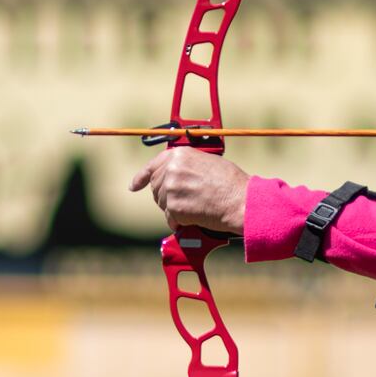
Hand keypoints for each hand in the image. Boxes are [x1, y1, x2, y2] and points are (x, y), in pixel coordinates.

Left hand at [131, 148, 249, 233]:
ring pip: (162, 204)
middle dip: (166, 197)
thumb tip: (174, 175)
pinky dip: (179, 222)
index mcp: (179, 155)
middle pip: (156, 187)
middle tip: (182, 202)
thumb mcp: (208, 162)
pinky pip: (169, 218)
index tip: (134, 186)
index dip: (141, 178)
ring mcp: (171, 188)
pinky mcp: (174, 208)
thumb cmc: (231, 183)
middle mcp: (172, 169)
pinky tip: (192, 219)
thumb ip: (186, 166)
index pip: (152, 166)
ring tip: (194, 209)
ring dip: (174, 210)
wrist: (241, 201)